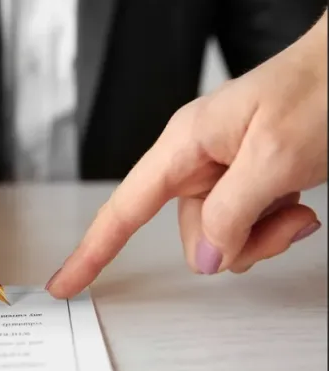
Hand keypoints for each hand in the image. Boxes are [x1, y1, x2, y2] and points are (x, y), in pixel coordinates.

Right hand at [47, 11, 326, 297]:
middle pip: (191, 235)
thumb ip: (232, 212)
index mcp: (184, 144)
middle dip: (237, 242)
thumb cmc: (320, 87)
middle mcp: (196, 161)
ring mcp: (222, 173)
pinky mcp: (246, 181)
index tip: (66, 282)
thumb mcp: (275, 156)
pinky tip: (297, 203)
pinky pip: (246, 228)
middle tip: (279, 216)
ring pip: (223, 237)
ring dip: (264, 235)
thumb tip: (206, 257)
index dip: (91, 251)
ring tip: (295, 204)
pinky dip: (275, 228)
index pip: (123, 209)